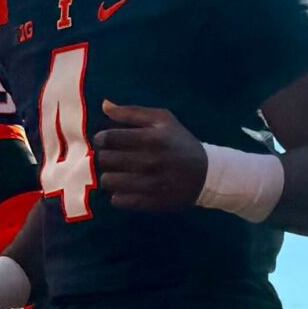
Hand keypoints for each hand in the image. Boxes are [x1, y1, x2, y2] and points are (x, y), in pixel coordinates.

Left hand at [91, 102, 205, 210]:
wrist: (206, 174)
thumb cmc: (180, 142)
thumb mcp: (162, 120)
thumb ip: (132, 112)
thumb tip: (104, 105)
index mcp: (151, 138)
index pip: (109, 138)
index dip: (101, 139)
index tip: (105, 141)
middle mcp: (149, 162)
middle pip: (105, 160)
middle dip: (105, 157)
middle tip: (114, 157)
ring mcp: (149, 184)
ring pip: (108, 181)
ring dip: (110, 176)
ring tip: (119, 173)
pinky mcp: (150, 203)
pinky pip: (118, 201)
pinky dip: (118, 195)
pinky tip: (127, 188)